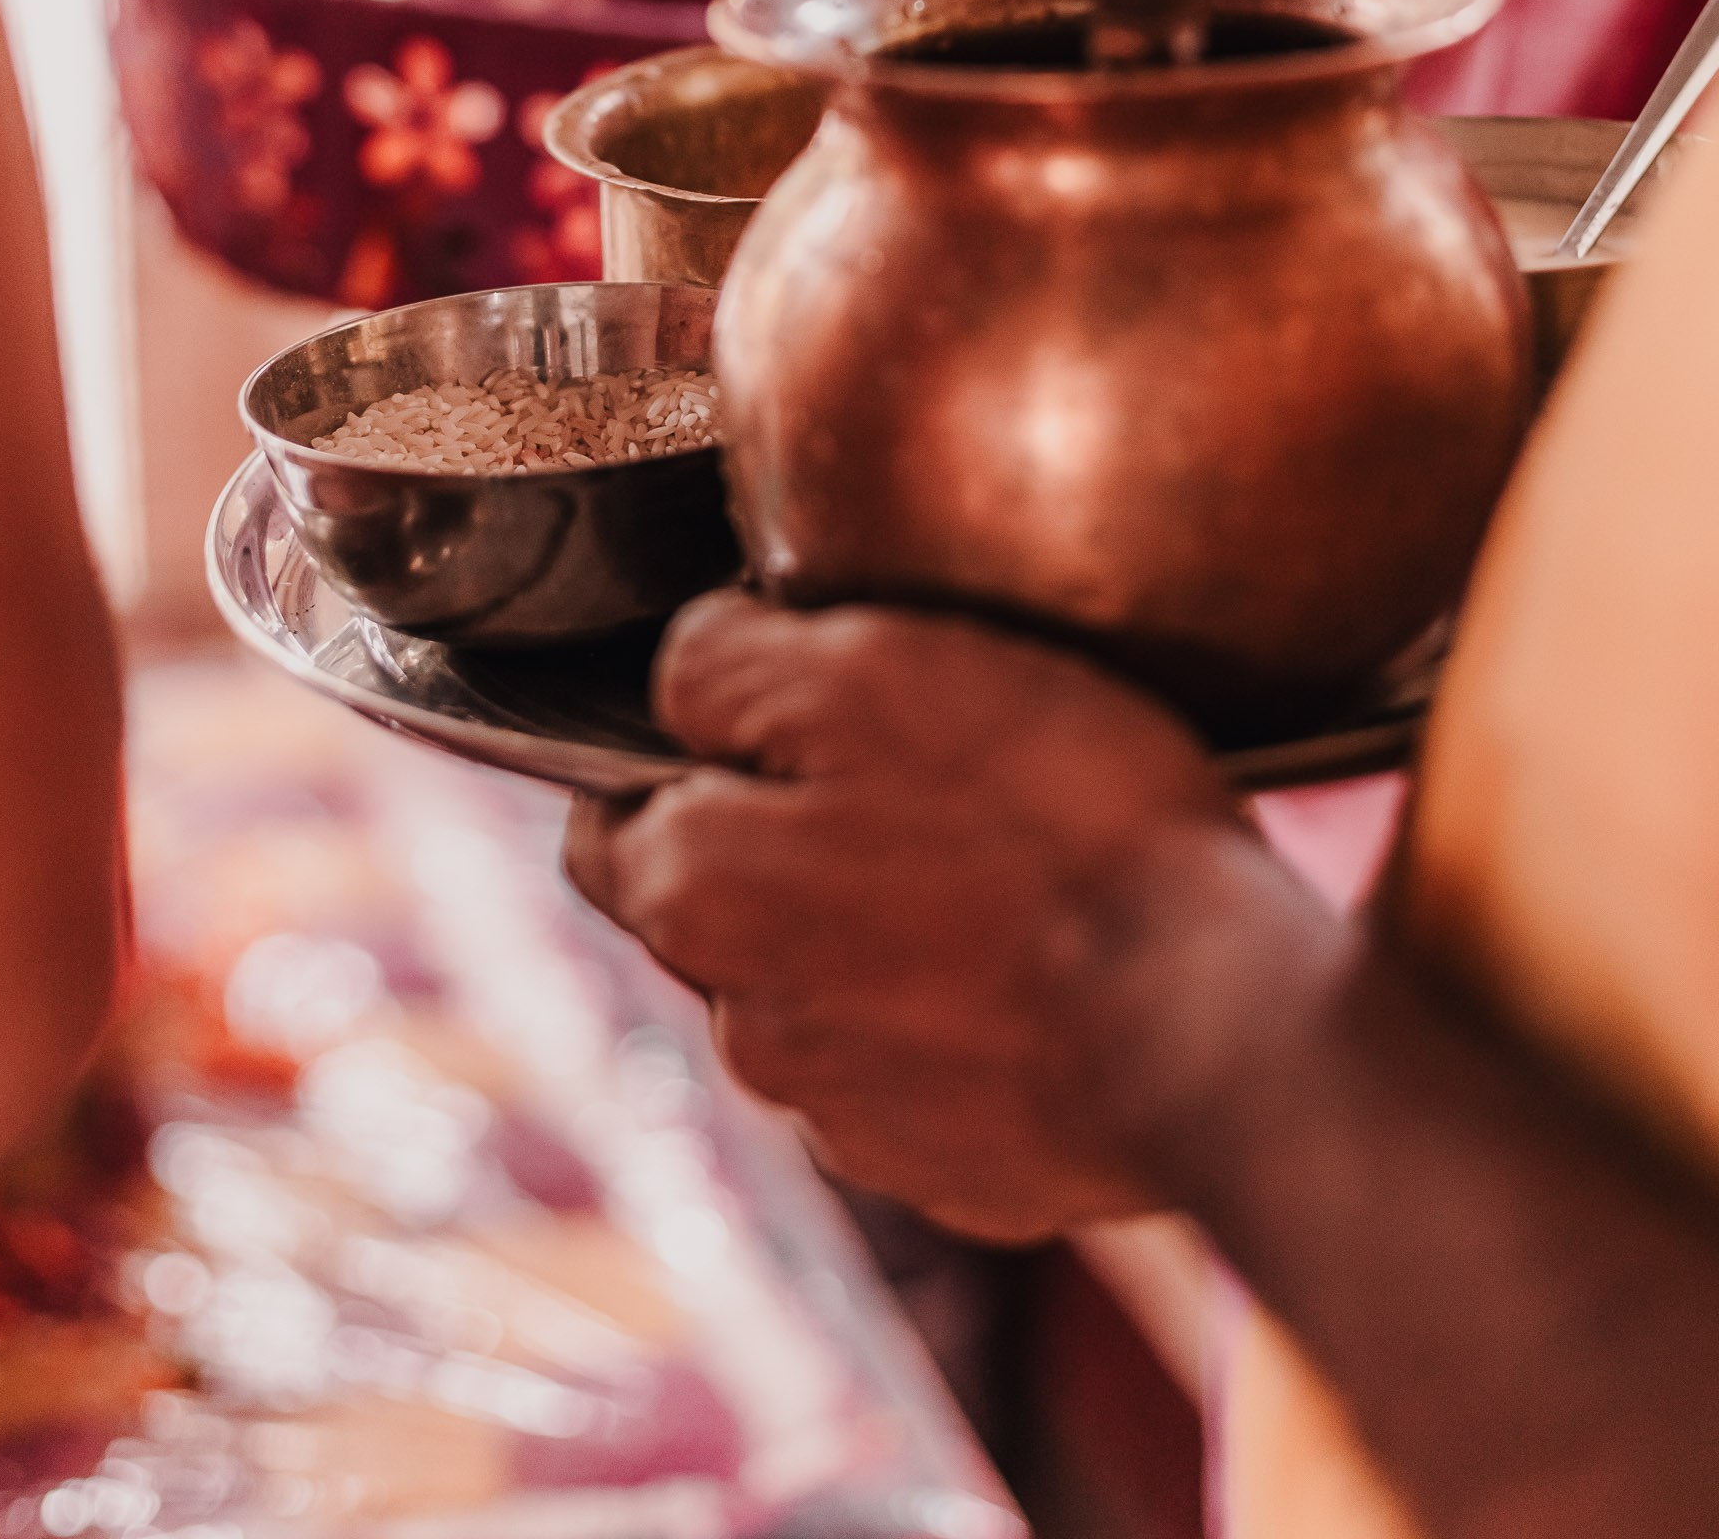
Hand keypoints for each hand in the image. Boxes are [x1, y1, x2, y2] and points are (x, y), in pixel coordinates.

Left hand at [565, 591, 1288, 1240]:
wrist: (1225, 1036)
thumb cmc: (1050, 823)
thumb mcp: (870, 665)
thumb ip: (728, 664)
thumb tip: (682, 671)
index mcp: (691, 897)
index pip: (612, 816)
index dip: (688, 749)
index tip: (783, 709)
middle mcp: (745, 1032)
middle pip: (724, 903)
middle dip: (784, 838)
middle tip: (912, 770)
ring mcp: (858, 1121)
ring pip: (829, 988)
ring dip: (884, 928)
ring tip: (1005, 862)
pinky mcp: (965, 1173)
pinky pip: (936, 1067)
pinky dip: (971, 1015)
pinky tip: (1055, 960)